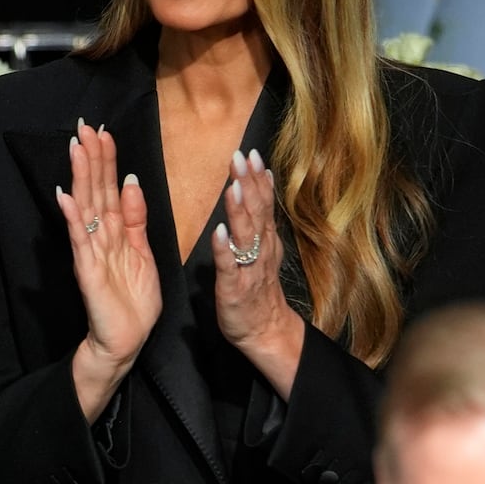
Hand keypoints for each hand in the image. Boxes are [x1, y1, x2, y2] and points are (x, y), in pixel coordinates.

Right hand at [59, 122, 160, 420]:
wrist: (126, 341)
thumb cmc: (133, 301)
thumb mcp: (143, 252)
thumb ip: (136, 219)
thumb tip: (131, 181)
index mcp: (115, 231)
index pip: (109, 188)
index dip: (106, 161)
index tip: (103, 132)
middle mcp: (99, 236)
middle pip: (95, 191)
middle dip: (91, 159)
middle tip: (85, 127)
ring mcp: (91, 252)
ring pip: (86, 208)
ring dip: (80, 178)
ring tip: (76, 149)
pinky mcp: (87, 271)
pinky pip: (80, 241)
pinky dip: (72, 219)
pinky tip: (65, 197)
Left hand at [212, 149, 303, 395]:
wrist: (264, 330)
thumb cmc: (258, 287)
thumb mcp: (264, 247)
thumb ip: (261, 216)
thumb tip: (261, 180)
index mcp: (265, 239)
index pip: (263, 203)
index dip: (258, 178)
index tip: (252, 153)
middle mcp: (260, 250)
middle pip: (256, 212)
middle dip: (248, 183)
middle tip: (241, 156)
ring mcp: (248, 268)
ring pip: (245, 235)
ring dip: (238, 210)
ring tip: (232, 186)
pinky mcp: (234, 288)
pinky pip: (229, 266)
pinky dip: (224, 249)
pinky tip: (219, 232)